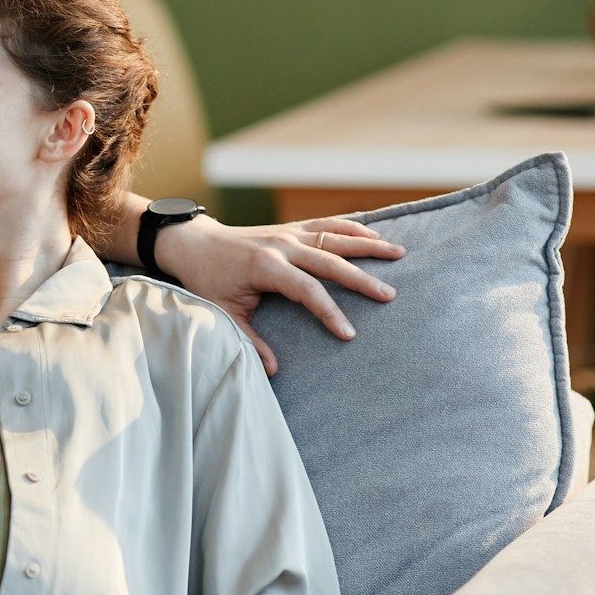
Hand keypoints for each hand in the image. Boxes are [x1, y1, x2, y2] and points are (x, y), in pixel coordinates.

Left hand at [156, 215, 403, 374]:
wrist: (195, 244)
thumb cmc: (208, 280)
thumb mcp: (224, 313)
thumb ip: (250, 340)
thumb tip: (272, 370)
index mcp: (266, 266)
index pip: (307, 290)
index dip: (329, 313)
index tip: (349, 335)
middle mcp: (281, 245)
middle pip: (330, 260)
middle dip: (362, 279)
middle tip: (390, 295)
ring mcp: (288, 232)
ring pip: (335, 235)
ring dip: (368, 244)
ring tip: (399, 253)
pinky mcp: (291, 227)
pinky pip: (327, 223)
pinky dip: (352, 227)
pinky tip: (375, 234)